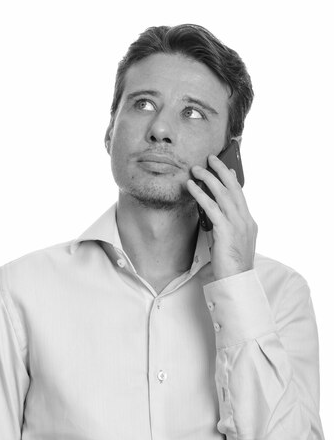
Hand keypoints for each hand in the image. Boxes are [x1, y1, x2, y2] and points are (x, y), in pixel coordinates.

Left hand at [187, 154, 257, 280]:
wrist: (237, 281)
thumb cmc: (231, 266)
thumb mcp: (229, 242)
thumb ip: (224, 228)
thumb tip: (212, 218)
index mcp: (248, 223)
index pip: (240, 196)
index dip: (232, 180)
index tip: (226, 169)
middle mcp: (245, 220)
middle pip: (233, 188)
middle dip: (221, 171)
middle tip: (211, 158)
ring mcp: (237, 224)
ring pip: (223, 193)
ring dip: (208, 178)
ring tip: (196, 169)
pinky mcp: (226, 230)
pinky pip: (211, 207)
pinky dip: (201, 194)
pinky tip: (192, 186)